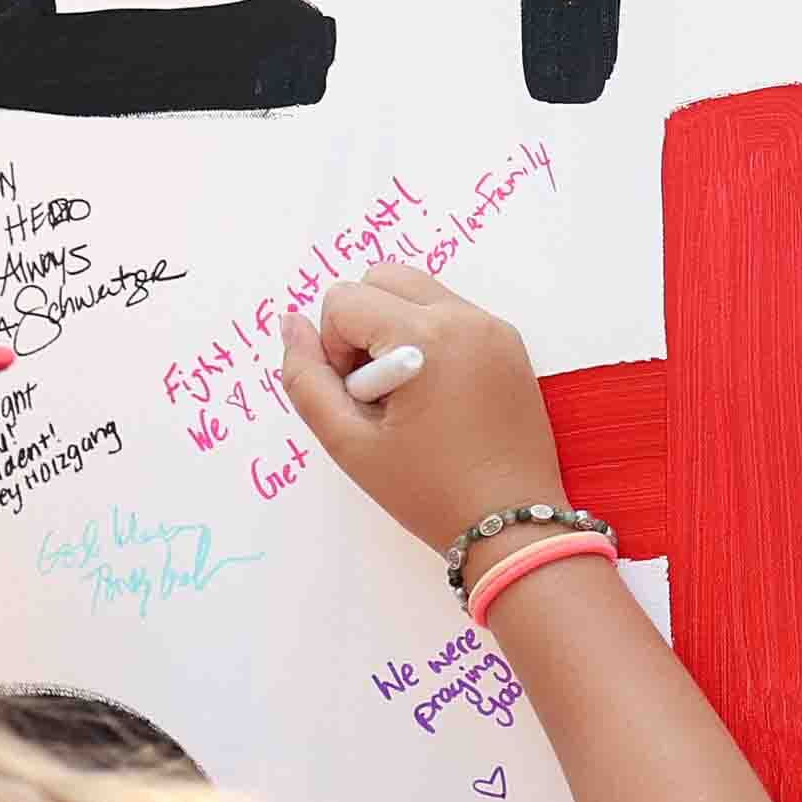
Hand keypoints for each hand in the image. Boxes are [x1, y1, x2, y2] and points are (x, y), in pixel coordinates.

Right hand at [277, 264, 574, 570]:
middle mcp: (466, 317)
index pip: (344, 299)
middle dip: (362, 325)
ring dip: (395, 330)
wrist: (512, 523)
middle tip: (376, 391)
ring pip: (417, 291)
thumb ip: (306, 378)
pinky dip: (429, 339)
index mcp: (427, 336)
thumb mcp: (348, 443)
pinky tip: (435, 397)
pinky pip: (451, 314)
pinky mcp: (510, 344)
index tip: (359, 400)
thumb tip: (290, 321)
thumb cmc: (428, 491)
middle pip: (382, 277)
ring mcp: (494, 327)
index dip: (334, 349)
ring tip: (406, 396)